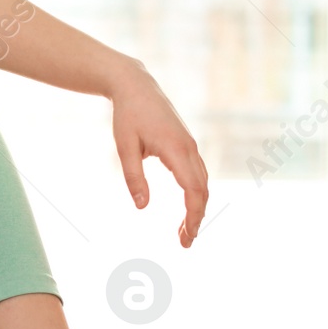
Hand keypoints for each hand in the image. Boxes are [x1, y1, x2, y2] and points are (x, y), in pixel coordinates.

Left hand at [109, 62, 209, 246]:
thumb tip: (142, 207)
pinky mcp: (186, 144)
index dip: (193, 215)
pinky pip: (197, 173)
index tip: (186, 235)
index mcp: (175, 149)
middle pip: (202, 190)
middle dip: (196, 217)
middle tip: (185, 242)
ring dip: (197, 207)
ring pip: (202, 182)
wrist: (136, 86)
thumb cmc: (127, 116)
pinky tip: (187, 207)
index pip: (193, 189)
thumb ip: (133, 177)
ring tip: (185, 231)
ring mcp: (190, 145)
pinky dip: (195, 193)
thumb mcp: (124, 147)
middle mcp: (188, 148)